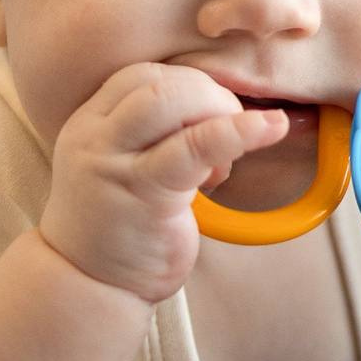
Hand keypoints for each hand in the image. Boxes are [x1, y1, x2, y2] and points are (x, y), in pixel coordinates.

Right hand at [39, 63, 285, 303]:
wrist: (89, 285)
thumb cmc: (122, 226)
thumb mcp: (131, 166)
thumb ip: (161, 134)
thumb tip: (226, 105)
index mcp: (90, 122)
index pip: (142, 74)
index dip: (189, 82)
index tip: (212, 116)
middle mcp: (94, 136)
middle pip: (159, 80)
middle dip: (209, 94)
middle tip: (231, 131)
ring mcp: (113, 163)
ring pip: (171, 101)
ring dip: (219, 110)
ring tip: (235, 150)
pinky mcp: (143, 192)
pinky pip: (194, 146)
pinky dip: (238, 131)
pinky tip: (271, 129)